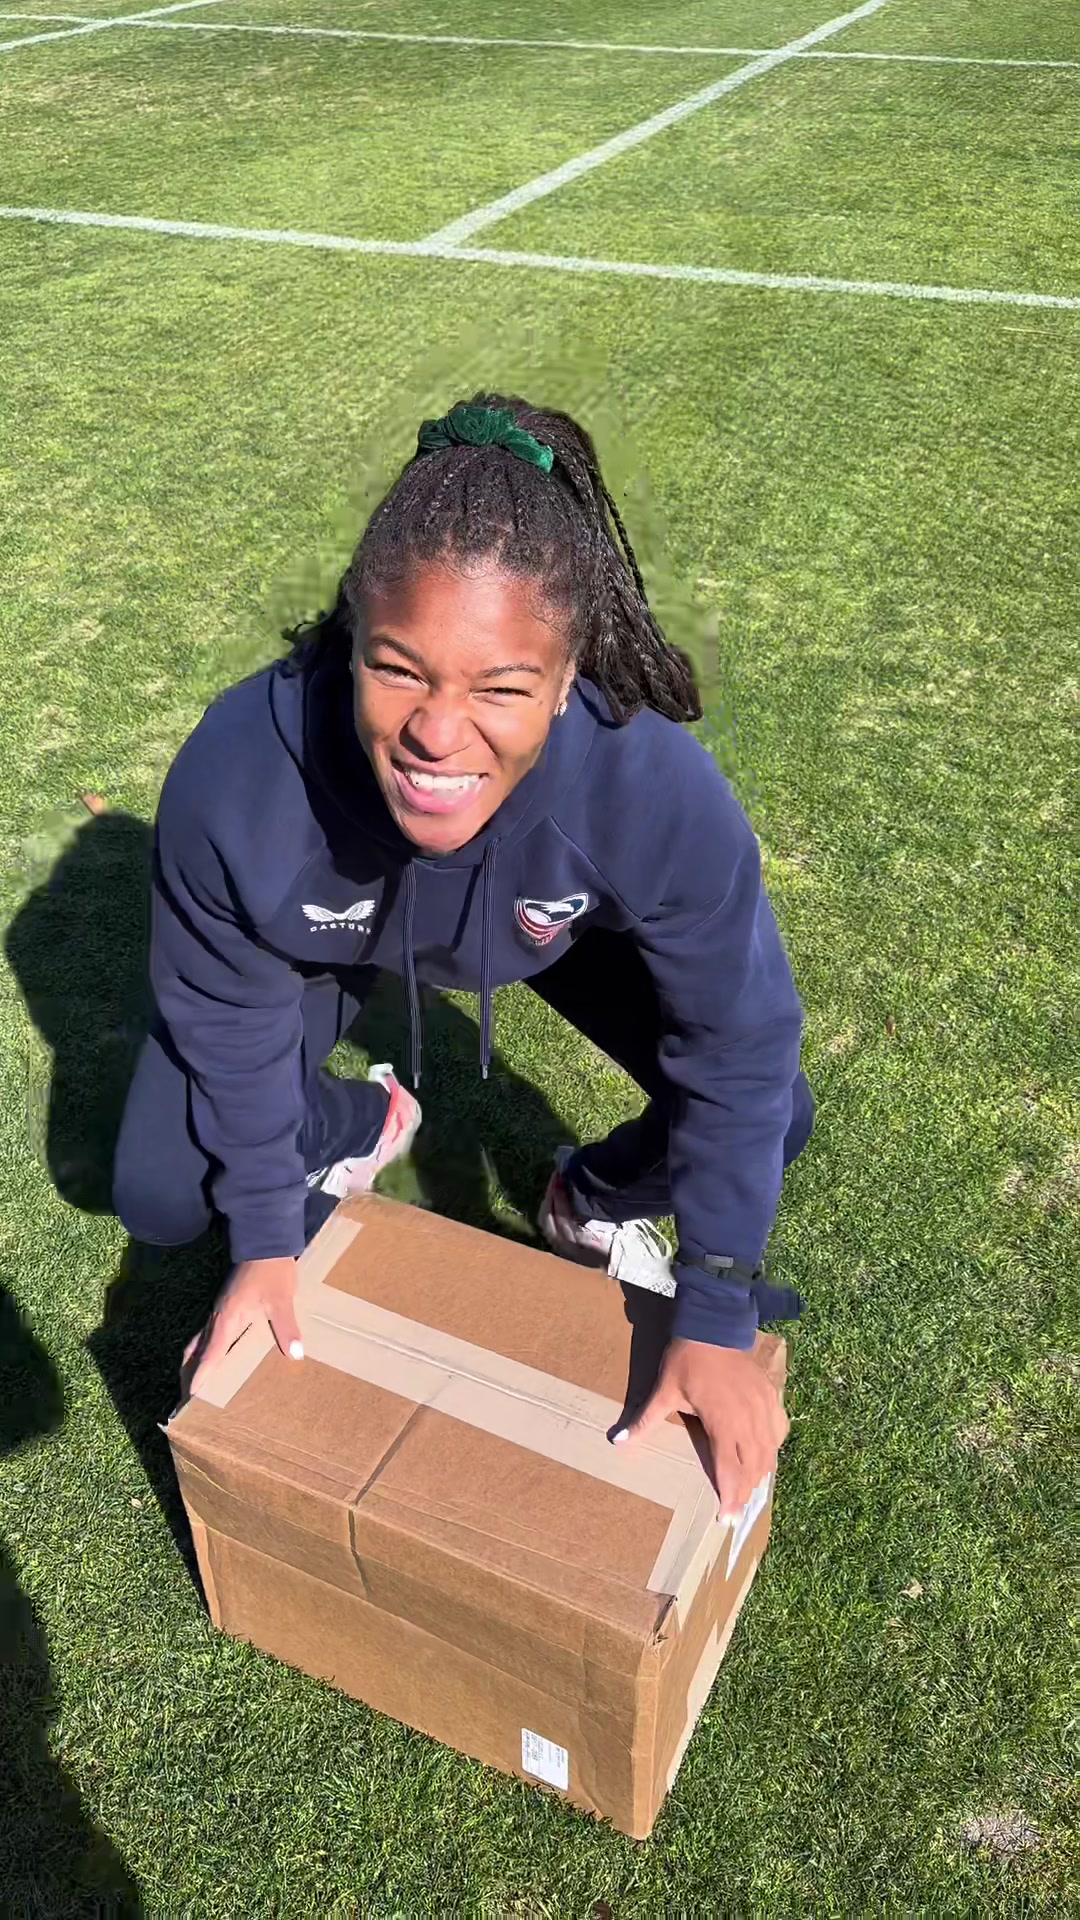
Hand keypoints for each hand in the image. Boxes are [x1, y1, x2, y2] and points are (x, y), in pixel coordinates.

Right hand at [184, 1256, 301, 1395]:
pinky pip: (210, 1330)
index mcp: (227, 1318)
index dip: (201, 1373)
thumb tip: (294, 1354)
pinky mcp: (227, 1302)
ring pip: (202, 1339)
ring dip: (198, 1358)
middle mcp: (218, 1315)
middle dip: (191, 1370)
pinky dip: (207, 1346)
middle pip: (198, 1348)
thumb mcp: (281, 1300)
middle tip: (188, 1392)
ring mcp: (220, 1308)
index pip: (210, 1353)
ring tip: (197, 1377)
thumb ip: (286, 1328)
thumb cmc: (271, 1271)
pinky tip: (217, 1352)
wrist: (265, 1241)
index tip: (190, 1393)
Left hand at [620, 1337, 788, 1519]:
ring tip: (751, 1490)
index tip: (726, 1518)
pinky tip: (767, 1455)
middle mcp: (749, 1421)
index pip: (730, 1471)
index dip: (730, 1497)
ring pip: (769, 1452)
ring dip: (760, 1474)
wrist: (714, 1324)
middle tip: (737, 1511)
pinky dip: (773, 1447)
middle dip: (745, 1492)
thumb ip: (644, 1420)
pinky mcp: (771, 1395)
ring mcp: (763, 1408)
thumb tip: (617, 1441)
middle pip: (753, 1467)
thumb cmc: (688, 1359)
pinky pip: (778, 1430)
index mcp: (724, 1424)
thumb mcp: (664, 1390)